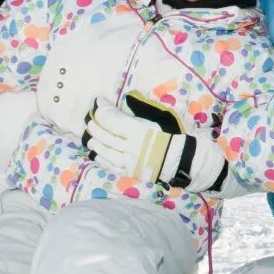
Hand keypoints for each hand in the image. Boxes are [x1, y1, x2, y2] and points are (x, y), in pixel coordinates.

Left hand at [83, 95, 229, 193]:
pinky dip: (101, 158)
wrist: (183, 159)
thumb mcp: (158, 116)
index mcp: (137, 131)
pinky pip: (110, 166)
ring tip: (91, 136)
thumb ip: (139, 109)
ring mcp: (128, 162)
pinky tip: (97, 153)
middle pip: (105, 136)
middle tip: (91, 118)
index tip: (99, 102)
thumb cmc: (173, 134)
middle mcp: (129, 148)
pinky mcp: (130, 172)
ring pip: (105, 152)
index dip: (102, 109)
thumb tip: (125, 100)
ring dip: (95, 142)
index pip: (111, 119)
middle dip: (95, 125)